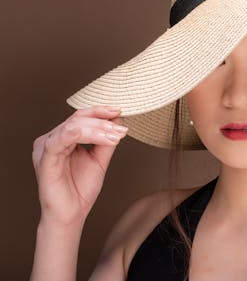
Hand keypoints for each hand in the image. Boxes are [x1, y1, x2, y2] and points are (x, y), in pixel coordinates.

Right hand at [32, 105, 127, 226]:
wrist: (72, 214)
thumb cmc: (81, 188)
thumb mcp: (99, 159)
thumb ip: (106, 140)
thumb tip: (117, 119)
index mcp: (61, 138)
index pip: (80, 116)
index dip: (100, 111)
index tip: (119, 111)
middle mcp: (51, 140)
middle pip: (77, 119)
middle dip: (102, 122)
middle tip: (121, 129)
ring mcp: (46, 148)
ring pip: (72, 127)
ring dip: (97, 129)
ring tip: (115, 136)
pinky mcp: (45, 159)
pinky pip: (59, 140)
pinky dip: (80, 134)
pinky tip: (99, 136)